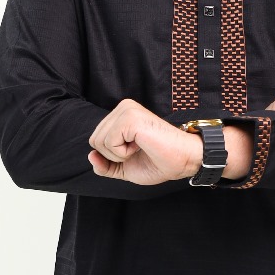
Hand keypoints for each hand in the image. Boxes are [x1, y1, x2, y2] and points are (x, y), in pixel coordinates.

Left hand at [88, 100, 202, 183]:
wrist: (183, 160)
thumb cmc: (159, 162)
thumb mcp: (125, 168)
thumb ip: (105, 165)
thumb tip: (90, 156)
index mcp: (121, 114)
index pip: (96, 139)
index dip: (111, 156)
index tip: (135, 153)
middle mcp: (123, 107)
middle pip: (94, 140)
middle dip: (113, 156)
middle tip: (138, 151)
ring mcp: (127, 110)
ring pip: (99, 142)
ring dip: (119, 155)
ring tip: (140, 147)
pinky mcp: (130, 117)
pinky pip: (109, 143)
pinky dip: (123, 153)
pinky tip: (141, 146)